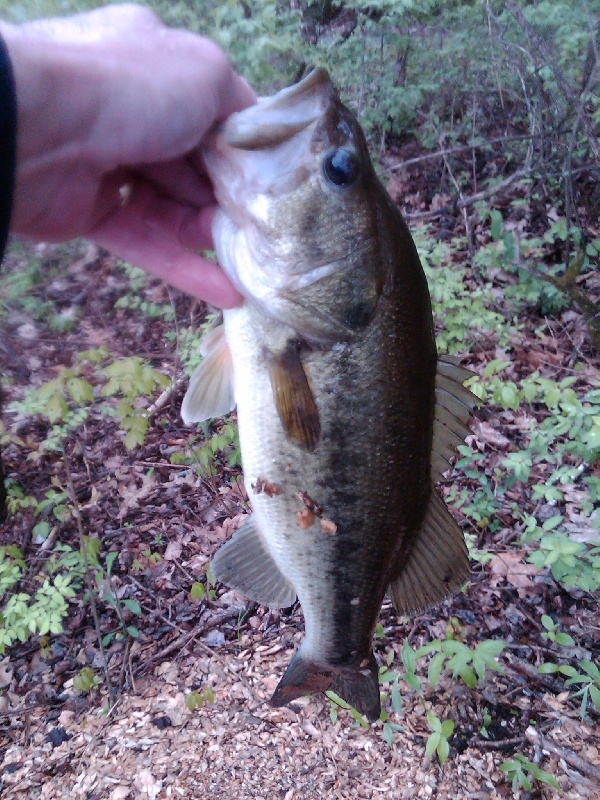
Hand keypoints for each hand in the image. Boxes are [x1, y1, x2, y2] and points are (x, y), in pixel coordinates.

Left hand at [0, 4, 254, 306]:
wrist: (36, 129)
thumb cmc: (128, 88)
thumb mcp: (205, 73)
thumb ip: (239, 104)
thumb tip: (252, 141)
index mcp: (155, 69)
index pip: (212, 115)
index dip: (243, 150)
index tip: (273, 181)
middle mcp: (131, 115)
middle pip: (196, 168)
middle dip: (230, 199)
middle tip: (263, 227)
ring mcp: (110, 166)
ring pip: (173, 211)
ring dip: (211, 236)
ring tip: (247, 259)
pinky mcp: (92, 214)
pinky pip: (146, 243)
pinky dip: (185, 270)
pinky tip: (228, 294)